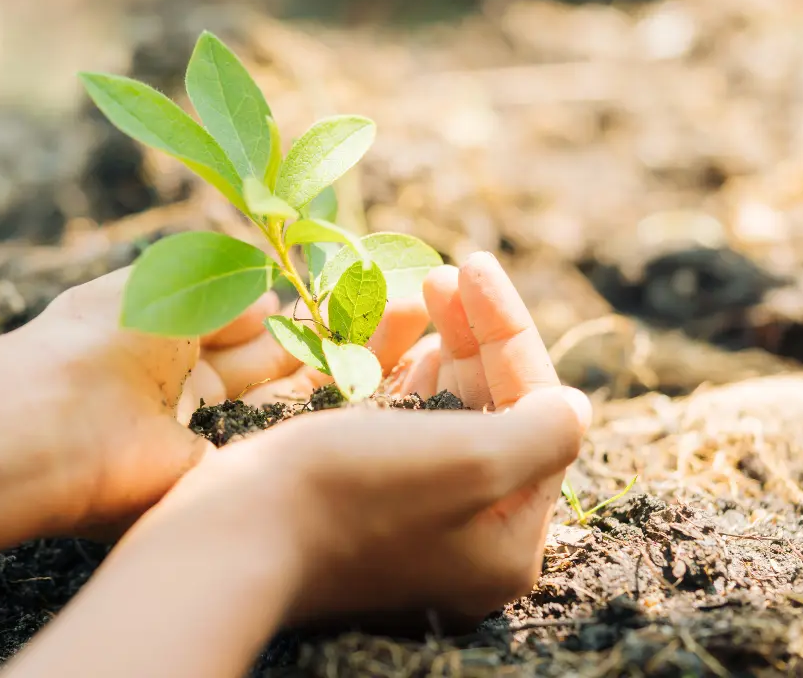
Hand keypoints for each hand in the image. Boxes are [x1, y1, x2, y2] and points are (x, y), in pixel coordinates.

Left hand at [5, 265, 428, 537]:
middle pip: (265, 366)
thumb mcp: (166, 286)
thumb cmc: (103, 334)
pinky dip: (320, 427)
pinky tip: (372, 397)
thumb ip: (222, 287)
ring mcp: (202, 434)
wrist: (58, 420)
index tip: (344, 301)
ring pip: (278, 406)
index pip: (238, 324)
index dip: (288, 315)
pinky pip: (275, 449)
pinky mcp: (216, 478)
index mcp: (163, 334)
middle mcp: (185, 385)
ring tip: (398, 349)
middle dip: (319, 345)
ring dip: (332, 380)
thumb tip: (269, 297)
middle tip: (389, 323)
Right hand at [144, 252, 589, 625]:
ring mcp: (415, 519)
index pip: (536, 413)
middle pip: (495, 411)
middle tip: (443, 271)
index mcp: (507, 539)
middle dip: (474, 334)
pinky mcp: (367, 501)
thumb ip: (544, 431)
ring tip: (420, 291)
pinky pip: (405, 426)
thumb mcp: (473, 460)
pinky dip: (404, 375)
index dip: (508, 331)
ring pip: (450, 412)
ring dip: (441, 346)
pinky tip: (394, 336)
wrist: (231, 535)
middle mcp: (468, 536)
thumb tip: (571, 409)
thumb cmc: (350, 492)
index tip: (472, 264)